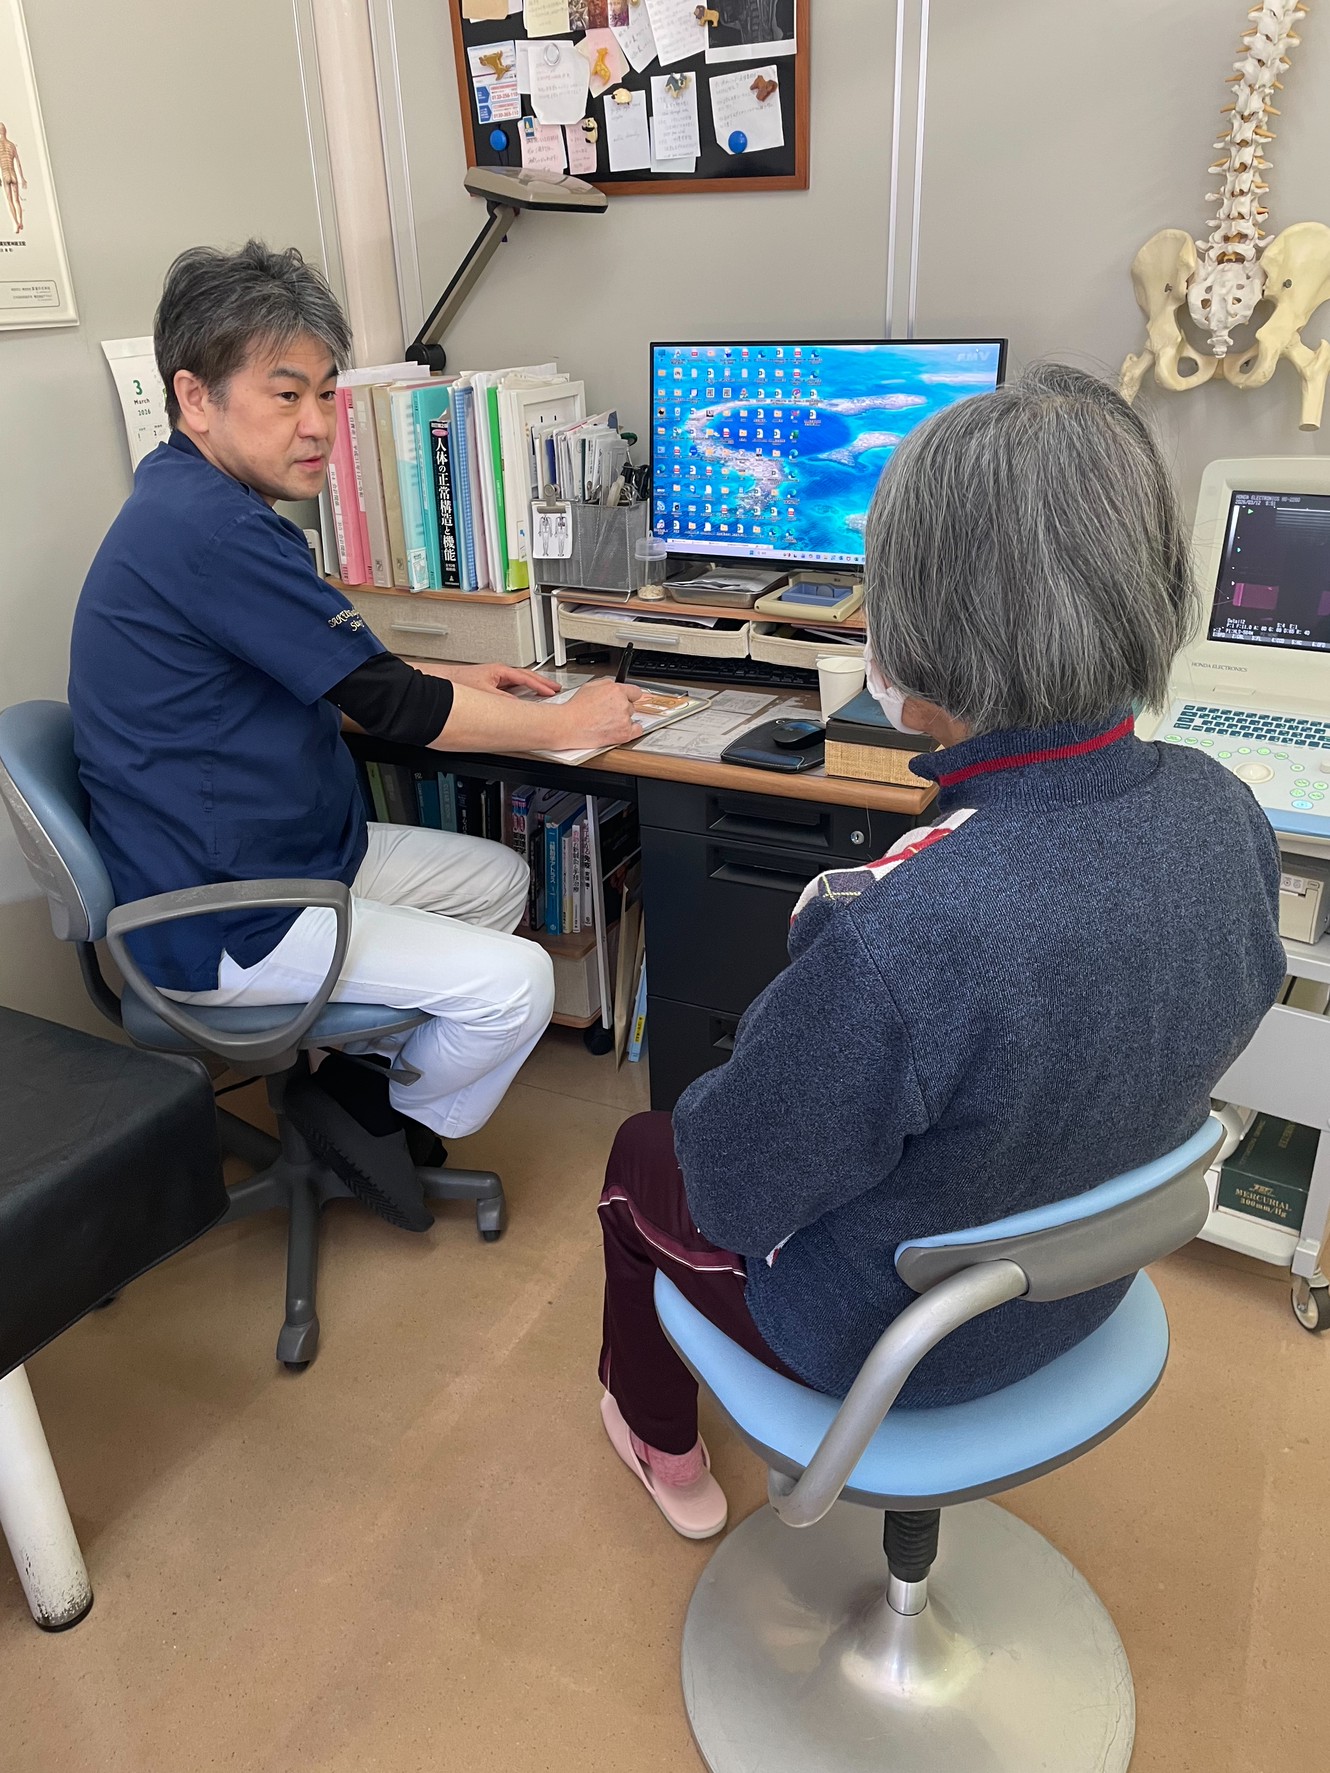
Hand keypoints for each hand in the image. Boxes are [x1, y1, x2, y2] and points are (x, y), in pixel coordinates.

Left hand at [442, 662, 559, 696]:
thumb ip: (503, 699)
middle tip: (556, 688)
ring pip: (520, 681)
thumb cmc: (460, 681)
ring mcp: (496, 678)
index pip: (525, 678)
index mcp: (500, 671)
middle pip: (526, 677)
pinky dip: (523, 690)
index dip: (540, 686)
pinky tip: (525, 697)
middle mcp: (499, 673)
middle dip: (542, 683)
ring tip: (546, 691)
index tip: (551, 691)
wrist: (445, 680)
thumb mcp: (485, 692)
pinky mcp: (492, 683)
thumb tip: (518, 706)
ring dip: (533, 686)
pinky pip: (512, 686)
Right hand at [550, 679, 644, 749]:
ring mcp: (624, 719)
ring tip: (606, 722)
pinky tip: (621, 729)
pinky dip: (632, 730)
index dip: (629, 696)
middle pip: (631, 705)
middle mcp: (622, 703)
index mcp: (615, 689)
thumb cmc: (575, 708)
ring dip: (623, 720)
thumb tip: (614, 685)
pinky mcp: (624, 733)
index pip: (635, 692)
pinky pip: (637, 730)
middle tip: (608, 713)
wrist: (569, 725)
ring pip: (631, 718)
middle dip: (622, 708)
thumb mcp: (590, 686)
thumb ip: (606, 684)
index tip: (626, 700)